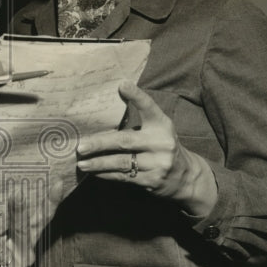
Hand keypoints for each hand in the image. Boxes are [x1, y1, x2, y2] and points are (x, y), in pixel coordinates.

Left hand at [74, 80, 215, 212]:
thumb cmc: (161, 146)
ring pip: (121, 162)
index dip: (136, 96)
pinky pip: (124, 177)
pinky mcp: (152, 181)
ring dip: (98, 163)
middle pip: (125, 141)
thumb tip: (100, 119)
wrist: (185, 177)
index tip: (122, 85)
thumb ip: (136, 122)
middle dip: (100, 144)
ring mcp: (157, 164)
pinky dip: (106, 174)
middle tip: (81, 146)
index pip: (148, 107)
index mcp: (162, 125)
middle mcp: (161, 143)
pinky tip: (94, 172)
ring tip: (82, 163)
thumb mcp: (156, 130)